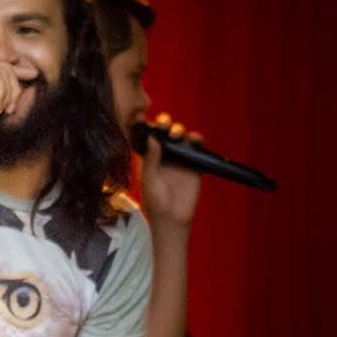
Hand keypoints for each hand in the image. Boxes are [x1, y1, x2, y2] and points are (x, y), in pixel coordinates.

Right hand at [0, 53, 33, 140]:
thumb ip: (0, 91)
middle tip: (10, 109)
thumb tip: (26, 78)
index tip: (25, 89)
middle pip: (6, 68)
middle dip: (14, 90)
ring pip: (3, 71)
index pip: (3, 67)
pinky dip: (0, 92)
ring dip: (6, 95)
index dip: (18, 77)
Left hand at [140, 112, 202, 227]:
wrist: (172, 219)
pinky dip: (196, 139)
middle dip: (163, 123)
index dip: (144, 125)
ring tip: (176, 134)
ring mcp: (179, 158)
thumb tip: (152, 138)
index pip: (146, 136)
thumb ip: (151, 159)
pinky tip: (193, 139)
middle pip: (164, 132)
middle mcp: (163, 155)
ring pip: (180, 136)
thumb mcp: (149, 180)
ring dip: (179, 129)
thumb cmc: (155, 202)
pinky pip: (196, 147)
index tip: (140, 116)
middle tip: (163, 125)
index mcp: (148, 158)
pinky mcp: (193, 163)